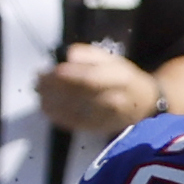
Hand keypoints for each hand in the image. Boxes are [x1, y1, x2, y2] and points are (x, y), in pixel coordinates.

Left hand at [37, 45, 163, 135]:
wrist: (145, 104)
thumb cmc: (123, 76)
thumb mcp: (111, 58)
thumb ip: (88, 54)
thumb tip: (68, 55)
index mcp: (121, 79)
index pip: (92, 78)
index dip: (70, 75)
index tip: (51, 70)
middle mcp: (116, 101)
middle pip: (81, 95)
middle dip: (55, 87)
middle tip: (38, 79)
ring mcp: (108, 118)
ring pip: (75, 111)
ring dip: (53, 102)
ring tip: (39, 91)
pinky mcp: (100, 129)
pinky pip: (76, 124)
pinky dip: (58, 116)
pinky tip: (46, 107)